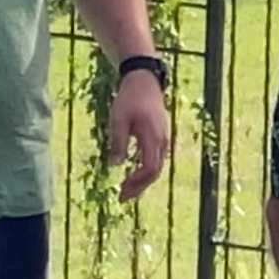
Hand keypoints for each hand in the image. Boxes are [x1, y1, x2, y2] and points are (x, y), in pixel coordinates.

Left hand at [105, 68, 172, 202]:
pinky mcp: (161, 135)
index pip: (150, 169)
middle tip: (122, 198)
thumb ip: (118, 143)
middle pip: (155, 172)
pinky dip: (145, 170)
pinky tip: (133, 173)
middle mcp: (162, 140)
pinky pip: (156, 158)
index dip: (137, 182)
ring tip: (127, 189)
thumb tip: (115, 166)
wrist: (144, 80)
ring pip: (157, 166)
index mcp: (153, 137)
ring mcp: (163, 138)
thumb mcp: (118, 119)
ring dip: (142, 180)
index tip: (121, 189)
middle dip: (139, 187)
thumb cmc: (129, 98)